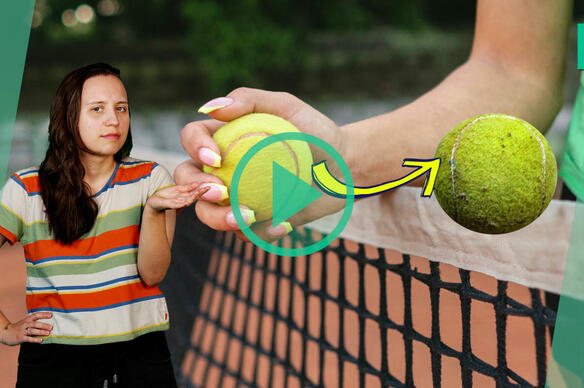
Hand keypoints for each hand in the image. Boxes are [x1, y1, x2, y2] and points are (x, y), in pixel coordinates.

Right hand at [1, 312, 52, 344]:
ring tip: (48, 333)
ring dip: (41, 332)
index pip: (36, 315)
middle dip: (43, 325)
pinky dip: (35, 340)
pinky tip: (41, 340)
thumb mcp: (26, 322)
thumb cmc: (19, 327)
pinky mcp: (20, 338)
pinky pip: (28, 339)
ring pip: (32, 331)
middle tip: (51, 327)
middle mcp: (25, 324)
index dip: (44, 314)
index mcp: (27, 319)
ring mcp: (22, 331)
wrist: (6, 333)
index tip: (51, 315)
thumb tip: (48, 322)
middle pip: (35, 323)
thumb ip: (34, 321)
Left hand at [146, 183, 209, 211]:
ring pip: (187, 201)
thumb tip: (197, 184)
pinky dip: (183, 204)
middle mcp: (183, 200)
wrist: (154, 201)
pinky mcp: (170, 205)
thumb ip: (186, 187)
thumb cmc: (166, 195)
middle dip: (200, 193)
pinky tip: (187, 202)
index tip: (209, 186)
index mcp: (185, 196)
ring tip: (199, 193)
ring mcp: (177, 203)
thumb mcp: (177, 189)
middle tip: (207, 188)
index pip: (196, 192)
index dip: (202, 190)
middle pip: (194, 196)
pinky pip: (177, 205)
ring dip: (193, 197)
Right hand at [174, 87, 348, 240]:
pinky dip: (262, 231)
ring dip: (220, 220)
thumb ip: (250, 100)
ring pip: (210, 214)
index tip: (216, 158)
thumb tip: (212, 108)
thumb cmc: (315, 131)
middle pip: (189, 182)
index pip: (192, 138)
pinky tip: (284, 223)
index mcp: (224, 139)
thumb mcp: (287, 107)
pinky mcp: (257, 222)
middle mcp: (223, 170)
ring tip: (251, 217)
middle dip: (197, 191)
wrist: (344, 167)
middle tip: (223, 193)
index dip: (195, 148)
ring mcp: (237, 198)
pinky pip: (248, 233)